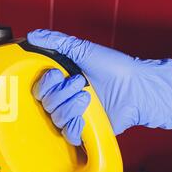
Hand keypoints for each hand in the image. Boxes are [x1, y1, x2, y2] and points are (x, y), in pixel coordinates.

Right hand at [28, 29, 171, 145]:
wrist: (138, 87)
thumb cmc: (115, 67)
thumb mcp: (83, 49)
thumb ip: (56, 42)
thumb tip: (33, 35)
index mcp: (61, 82)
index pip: (38, 89)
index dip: (45, 83)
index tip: (58, 73)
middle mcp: (65, 100)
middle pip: (46, 103)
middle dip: (62, 92)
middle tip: (80, 82)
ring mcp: (74, 116)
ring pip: (56, 118)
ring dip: (71, 106)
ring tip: (88, 97)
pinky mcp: (86, 131)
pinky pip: (69, 136)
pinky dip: (74, 127)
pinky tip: (84, 118)